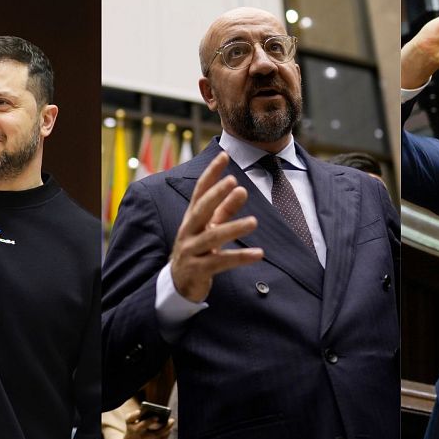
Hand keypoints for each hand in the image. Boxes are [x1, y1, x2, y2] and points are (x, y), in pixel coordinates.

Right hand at [169, 153, 262, 302]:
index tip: (224, 155)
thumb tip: (241, 190)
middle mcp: (188, 231)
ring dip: (233, 228)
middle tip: (234, 182)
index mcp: (191, 218)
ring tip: (253, 222)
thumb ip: (225, 210)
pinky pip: (221, 262)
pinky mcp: (198, 270)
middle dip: (216, 195)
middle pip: (200, 210)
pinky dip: (240, 258)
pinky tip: (258, 254)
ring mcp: (191, 251)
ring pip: (212, 237)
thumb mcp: (210, 228)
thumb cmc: (198, 249)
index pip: (199, 191)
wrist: (179, 283)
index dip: (211, 173)